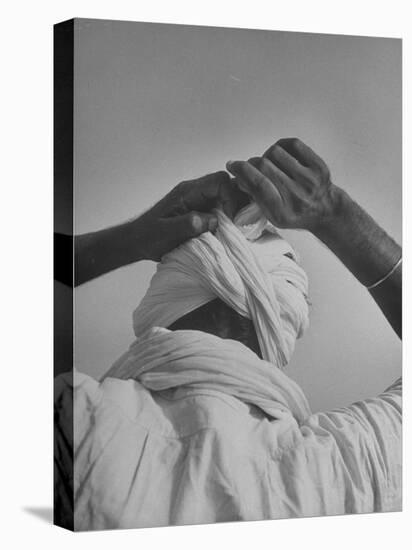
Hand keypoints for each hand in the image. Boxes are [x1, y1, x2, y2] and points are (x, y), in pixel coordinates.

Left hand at [133, 171, 245, 260]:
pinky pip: (222, 208)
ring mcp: (200, 201)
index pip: (219, 181)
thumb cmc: (148, 237)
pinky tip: (229, 232)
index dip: (231, 198)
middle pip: (228, 185)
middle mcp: (196, 192)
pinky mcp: (202, 211)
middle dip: (238, 203)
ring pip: (228, 196)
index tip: (231, 220)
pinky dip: (230, 218)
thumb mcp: (166, 233)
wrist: (138, 241)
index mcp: (187, 192)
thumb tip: (213, 221)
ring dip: (236, 211)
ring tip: (236, 230)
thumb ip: (188, 224)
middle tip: (239, 226)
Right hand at [226, 138, 340, 231]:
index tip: (233, 165)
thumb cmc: (294, 212)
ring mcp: (310, 180)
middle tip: (251, 167)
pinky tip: (281, 156)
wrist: (324, 210)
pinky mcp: (318, 166)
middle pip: (263, 166)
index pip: (258, 184)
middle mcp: (297, 196)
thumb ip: (255, 196)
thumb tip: (239, 175)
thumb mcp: (272, 215)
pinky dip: (281, 147)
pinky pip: (292, 144)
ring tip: (270, 165)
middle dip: (252, 164)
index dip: (242, 170)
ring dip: (267, 156)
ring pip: (275, 152)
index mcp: (282, 212)